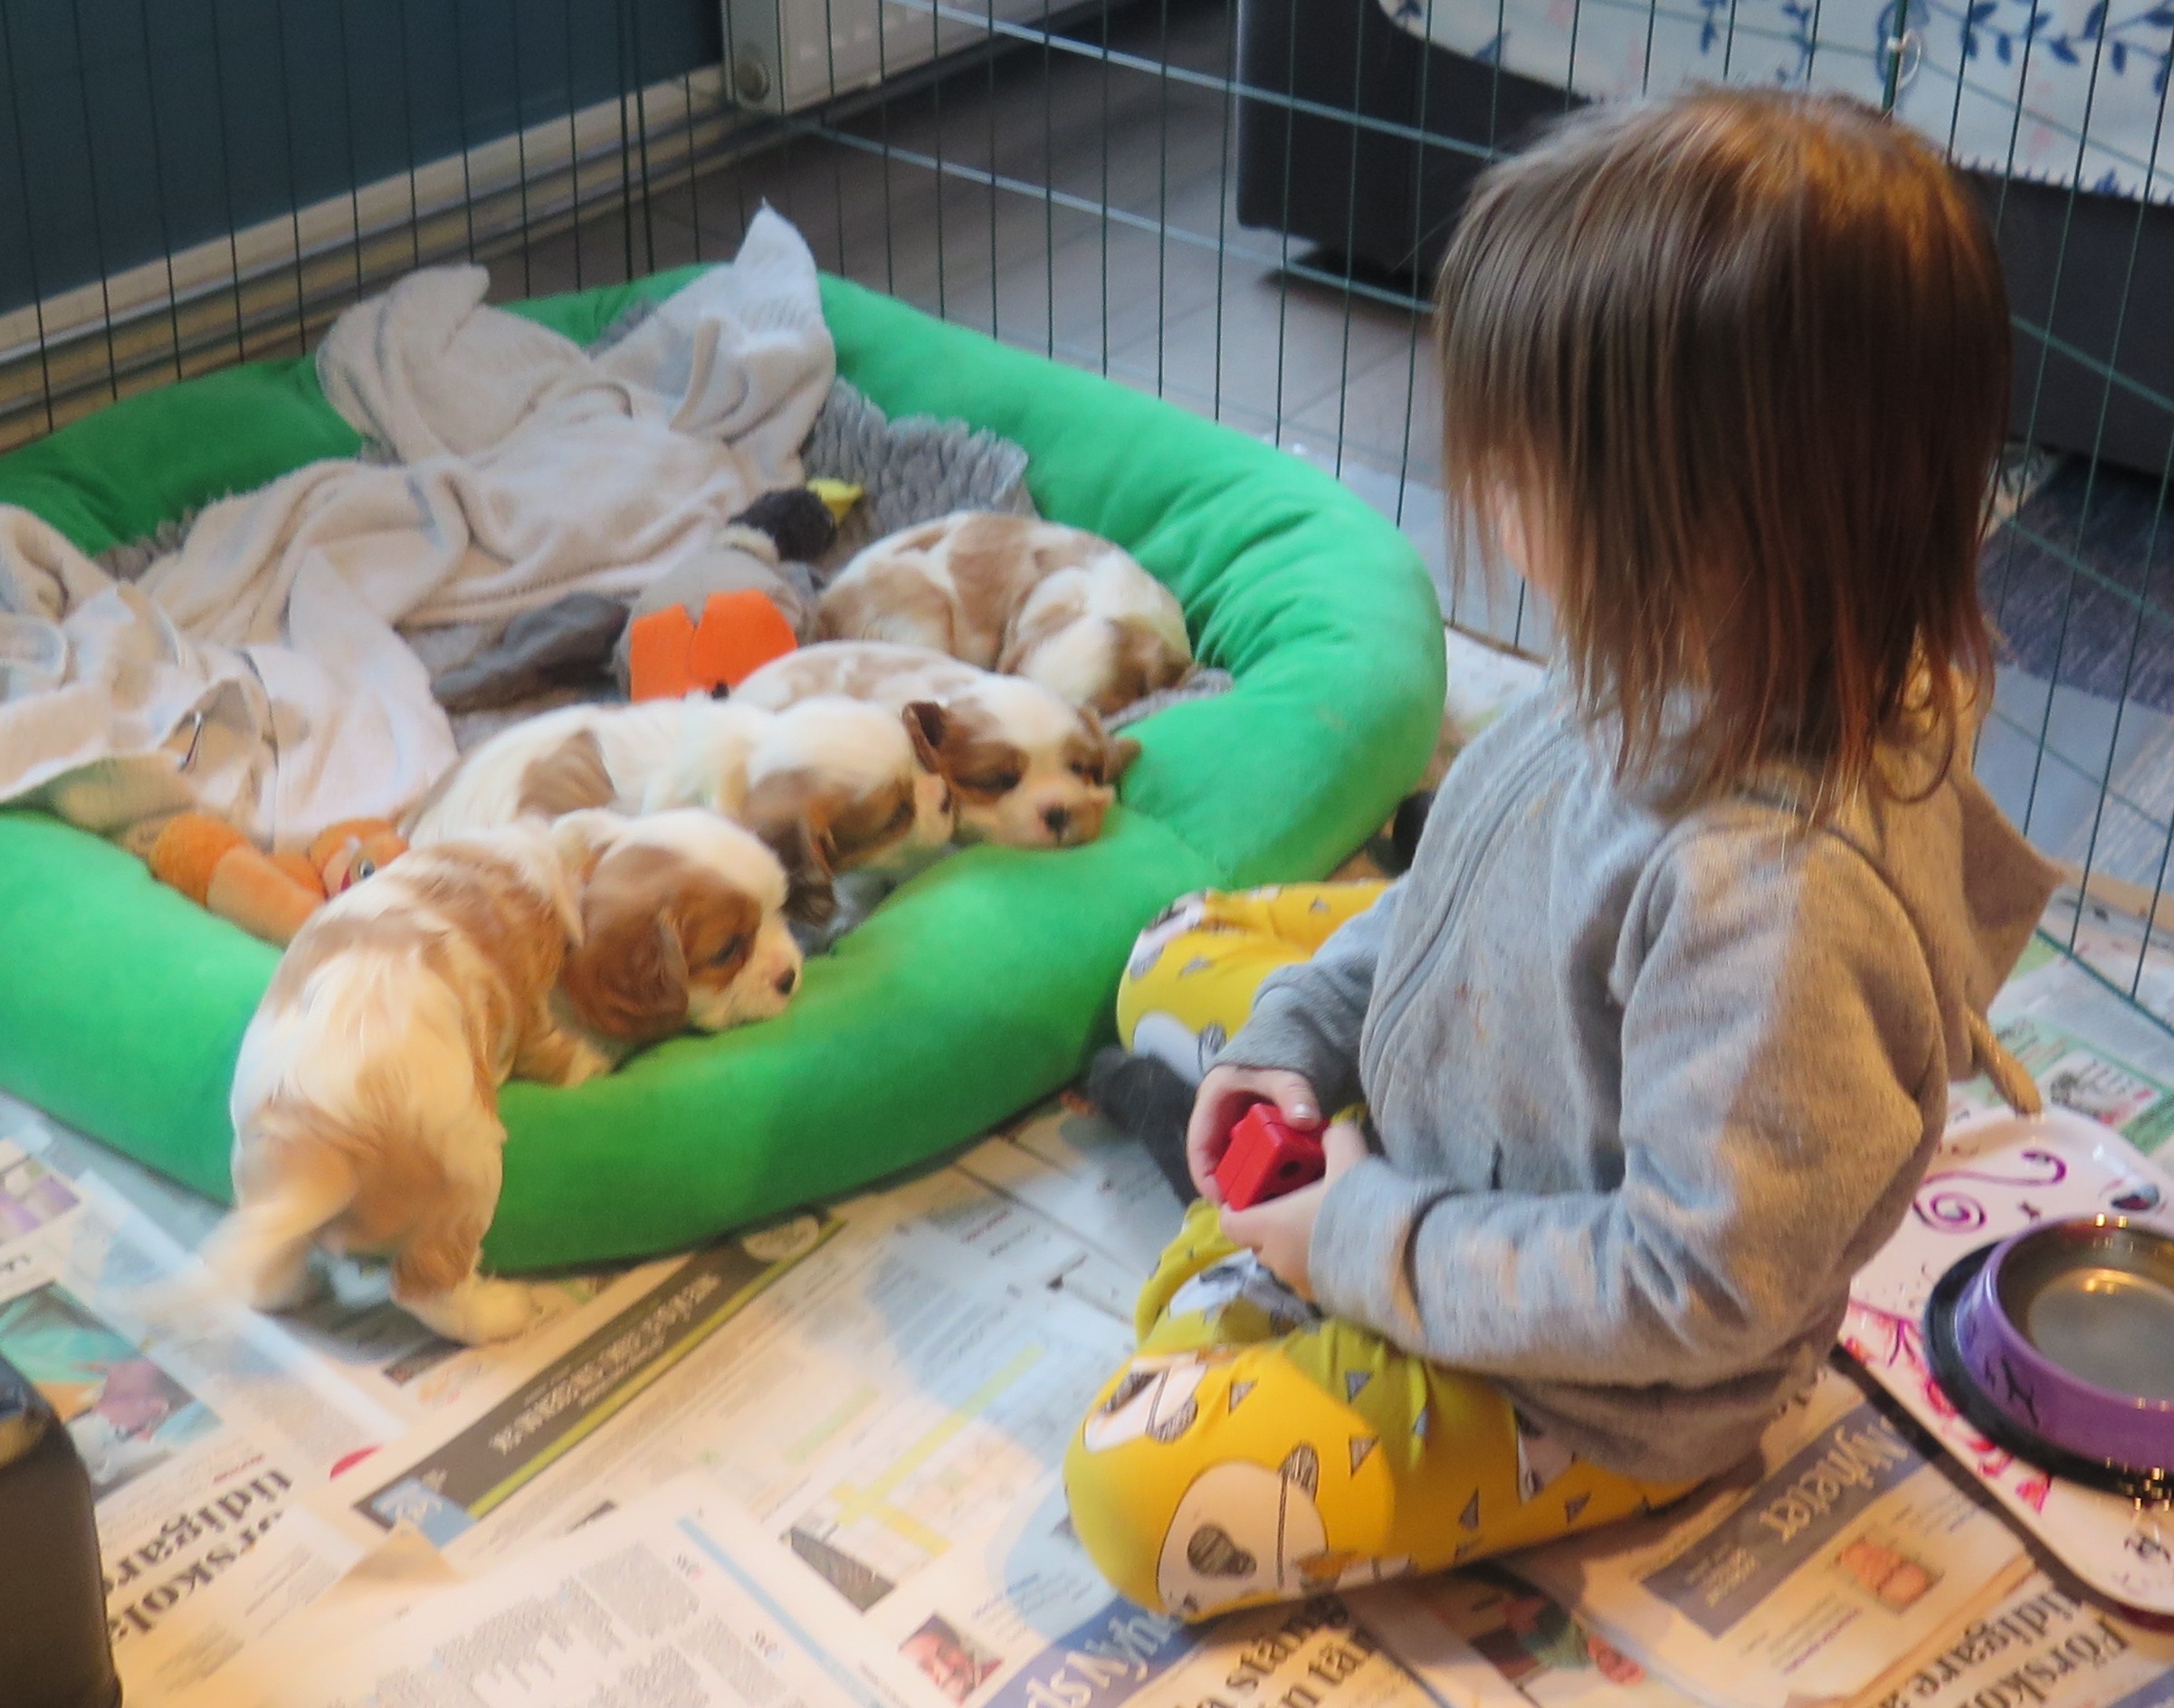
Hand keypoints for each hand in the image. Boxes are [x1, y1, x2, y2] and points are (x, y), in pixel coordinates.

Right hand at [1186, 1065, 1322, 1203]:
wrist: (1292, 1047)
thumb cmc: (1275, 1058)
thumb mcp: (1281, 1074)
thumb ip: (1292, 1093)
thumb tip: (1305, 1120)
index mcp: (1211, 1105)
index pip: (1198, 1148)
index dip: (1206, 1178)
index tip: (1225, 1201)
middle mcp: (1221, 1123)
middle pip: (1220, 1163)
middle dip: (1236, 1186)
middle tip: (1256, 1208)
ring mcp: (1240, 1131)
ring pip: (1241, 1165)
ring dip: (1255, 1183)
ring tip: (1275, 1203)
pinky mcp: (1259, 1137)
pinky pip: (1260, 1161)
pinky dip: (1271, 1174)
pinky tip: (1290, 1187)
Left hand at [1218, 1121, 1367, 1298]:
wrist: (1398, 1260)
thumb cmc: (1359, 1206)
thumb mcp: (1349, 1157)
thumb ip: (1335, 1138)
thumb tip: (1330, 1133)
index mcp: (1270, 1226)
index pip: (1230, 1223)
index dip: (1236, 1209)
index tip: (1251, 1196)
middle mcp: (1278, 1259)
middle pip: (1258, 1242)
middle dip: (1268, 1225)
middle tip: (1291, 1204)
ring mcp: (1299, 1284)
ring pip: (1284, 1262)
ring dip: (1294, 1246)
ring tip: (1322, 1227)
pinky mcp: (1324, 1300)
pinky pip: (1310, 1279)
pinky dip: (1316, 1265)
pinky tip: (1343, 1251)